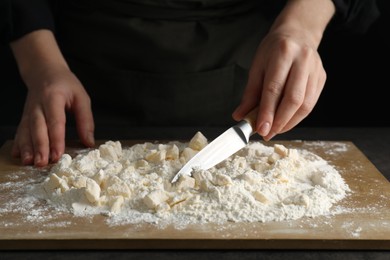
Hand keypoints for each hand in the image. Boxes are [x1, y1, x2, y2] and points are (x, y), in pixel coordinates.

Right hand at [12, 65, 94, 166]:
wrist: (44, 71)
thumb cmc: (65, 84)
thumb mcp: (81, 97)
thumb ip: (86, 120)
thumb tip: (89, 143)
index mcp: (54, 97)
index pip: (55, 121)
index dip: (56, 139)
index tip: (58, 155)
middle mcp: (38, 105)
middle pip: (37, 127)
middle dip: (39, 147)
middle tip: (42, 163)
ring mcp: (29, 111)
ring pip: (26, 130)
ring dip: (27, 148)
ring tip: (29, 162)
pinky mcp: (24, 116)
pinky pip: (20, 130)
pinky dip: (18, 143)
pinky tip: (17, 155)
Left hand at [232, 0, 333, 140]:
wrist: (298, 34)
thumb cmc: (274, 50)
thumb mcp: (257, 66)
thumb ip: (250, 93)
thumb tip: (241, 115)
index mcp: (283, 53)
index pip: (274, 88)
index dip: (267, 112)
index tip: (261, 129)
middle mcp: (303, 60)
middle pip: (293, 99)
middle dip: (280, 121)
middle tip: (267, 134)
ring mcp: (316, 70)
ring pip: (305, 104)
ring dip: (289, 122)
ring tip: (275, 130)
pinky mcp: (322, 78)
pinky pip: (311, 103)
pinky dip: (298, 117)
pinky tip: (286, 122)